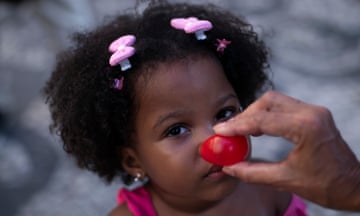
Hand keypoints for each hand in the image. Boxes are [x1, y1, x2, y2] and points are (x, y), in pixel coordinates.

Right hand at [215, 91, 359, 210]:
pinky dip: (268, 115)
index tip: (220, 130)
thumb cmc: (326, 186)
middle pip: (268, 101)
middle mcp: (311, 113)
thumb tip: (229, 166)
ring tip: (242, 130)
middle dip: (246, 115)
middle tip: (230, 130)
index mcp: (306, 127)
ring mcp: (315, 111)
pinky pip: (284, 106)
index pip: (263, 120)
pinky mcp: (314, 114)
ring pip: (275, 100)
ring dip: (256, 113)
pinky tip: (259, 128)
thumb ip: (252, 172)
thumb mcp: (285, 180)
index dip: (237, 126)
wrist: (355, 186)